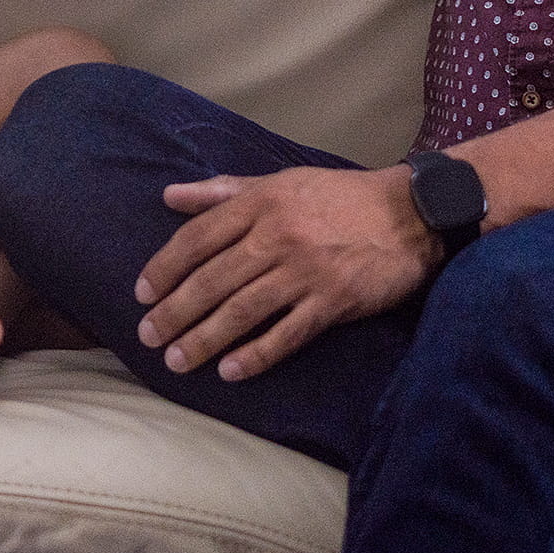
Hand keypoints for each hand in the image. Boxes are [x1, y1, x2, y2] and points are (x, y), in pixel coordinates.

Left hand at [134, 166, 436, 381]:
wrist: (411, 211)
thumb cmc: (339, 197)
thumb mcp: (280, 181)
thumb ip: (224, 191)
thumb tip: (169, 196)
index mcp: (261, 203)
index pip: (198, 237)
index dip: (165, 268)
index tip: (142, 293)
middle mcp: (278, 235)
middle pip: (213, 279)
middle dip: (175, 312)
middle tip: (148, 337)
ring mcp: (306, 270)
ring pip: (242, 310)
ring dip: (205, 339)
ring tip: (177, 361)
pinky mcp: (334, 301)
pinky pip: (287, 334)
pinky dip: (256, 355)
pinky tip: (230, 372)